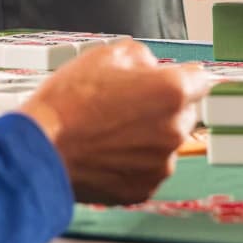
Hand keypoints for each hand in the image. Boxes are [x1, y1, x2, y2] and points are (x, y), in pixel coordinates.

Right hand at [20, 40, 209, 204]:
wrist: (40, 147)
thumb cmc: (69, 101)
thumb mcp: (109, 54)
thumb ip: (145, 57)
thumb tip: (153, 67)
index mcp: (172, 92)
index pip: (202, 79)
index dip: (185, 76)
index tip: (178, 79)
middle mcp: (174, 129)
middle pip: (185, 112)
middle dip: (164, 106)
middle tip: (129, 104)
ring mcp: (160, 163)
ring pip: (167, 142)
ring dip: (150, 135)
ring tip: (112, 129)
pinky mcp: (143, 188)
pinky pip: (149, 168)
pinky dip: (135, 162)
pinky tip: (109, 151)